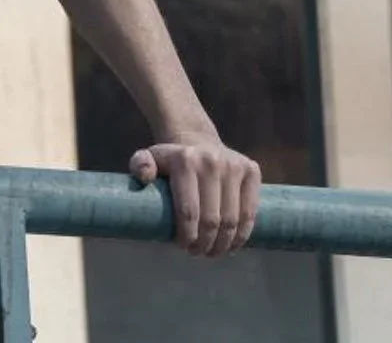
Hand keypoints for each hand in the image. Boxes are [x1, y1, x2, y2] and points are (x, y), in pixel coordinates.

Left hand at [131, 134, 261, 257]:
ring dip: (223, 243)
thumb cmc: (169, 160)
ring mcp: (234, 165)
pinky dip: (243, 233)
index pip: (188, 210)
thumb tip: (145, 177)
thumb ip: (140, 164)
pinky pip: (250, 211)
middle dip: (204, 243)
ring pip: (232, 218)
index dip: (187, 235)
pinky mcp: (251, 170)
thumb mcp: (149, 157)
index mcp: (184, 160)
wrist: (197, 139)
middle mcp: (211, 161)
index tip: (183, 247)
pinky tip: (233, 244)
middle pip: (211, 218)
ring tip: (213, 252)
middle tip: (198, 252)